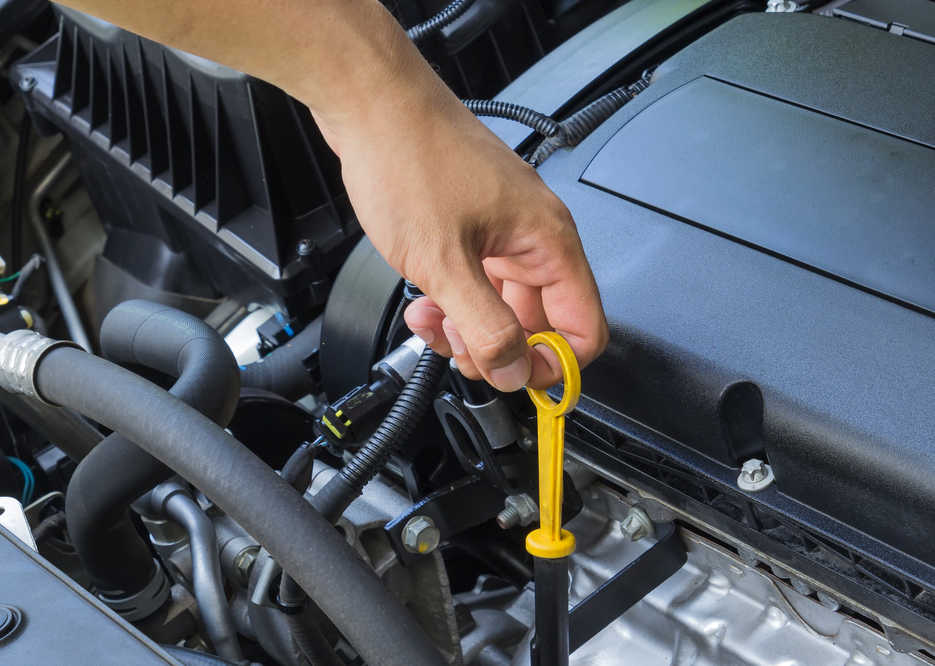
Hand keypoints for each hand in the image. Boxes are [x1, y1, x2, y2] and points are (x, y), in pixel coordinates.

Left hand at [313, 56, 607, 390]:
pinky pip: (479, 284)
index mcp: (548, 241)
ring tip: (429, 319)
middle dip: (495, 348)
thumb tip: (517, 370)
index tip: (513, 377)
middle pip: (540, 325)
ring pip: (504, 308)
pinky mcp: (475, 228)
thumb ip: (486, 326)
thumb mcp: (443, 262)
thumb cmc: (407, 157)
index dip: (551, 366)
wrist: (370, 106)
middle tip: (457, 347)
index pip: (584, 329)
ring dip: (466, 327)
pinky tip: (424, 300)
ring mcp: (504, 232)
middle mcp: (535, 237)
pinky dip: (453, 302)